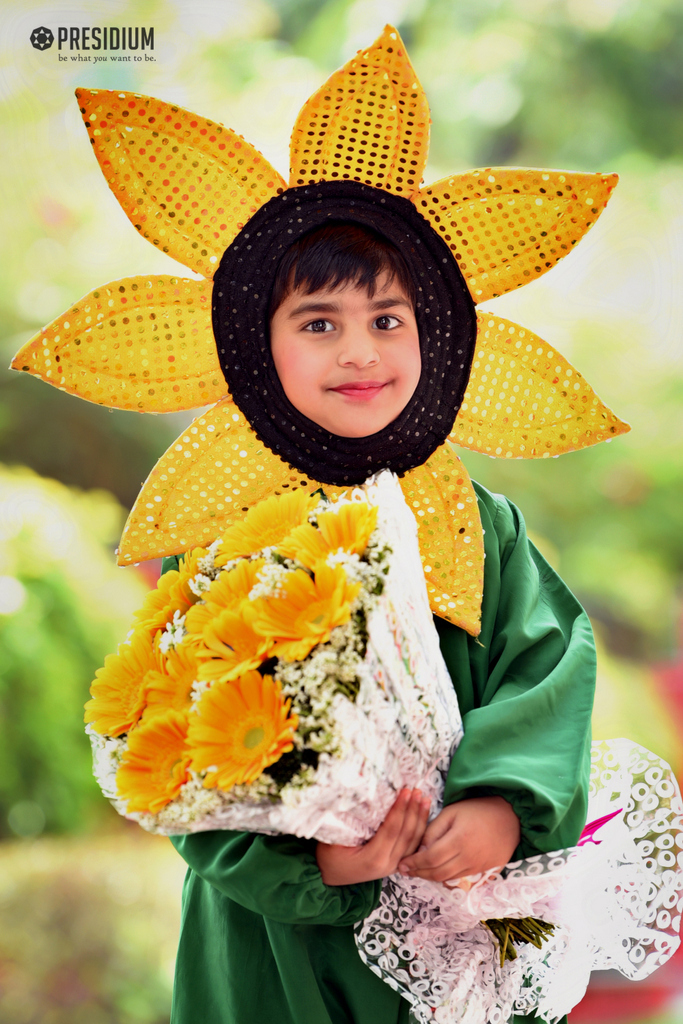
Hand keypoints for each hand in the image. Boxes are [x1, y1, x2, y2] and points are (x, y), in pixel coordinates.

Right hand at [316, 788, 429, 885]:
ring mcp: (393, 866)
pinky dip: (420, 829)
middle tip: (418, 790)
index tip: (405, 791)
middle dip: (413, 811)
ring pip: (414, 842)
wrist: (328, 876)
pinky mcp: (396, 863)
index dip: (400, 810)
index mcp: (372, 859)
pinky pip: (413, 847)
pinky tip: (423, 816)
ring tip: (425, 799)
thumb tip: (359, 797)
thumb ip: (348, 822)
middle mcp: (387, 865)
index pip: (391, 830)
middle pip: (406, 835)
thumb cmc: (329, 855)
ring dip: (420, 819)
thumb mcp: (334, 838)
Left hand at [397, 796, 519, 882]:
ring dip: (430, 877)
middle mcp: (468, 858)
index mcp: (459, 840)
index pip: (430, 858)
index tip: (401, 863)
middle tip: (405, 870)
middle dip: (418, 873)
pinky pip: (460, 879)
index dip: (414, 863)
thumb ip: (433, 830)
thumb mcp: (451, 812)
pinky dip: (445, 877)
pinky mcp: (484, 872)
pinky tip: (436, 871)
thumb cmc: (477, 810)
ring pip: (448, 879)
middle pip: (437, 873)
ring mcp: (477, 868)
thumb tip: (420, 848)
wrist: (509, 818)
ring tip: (417, 871)